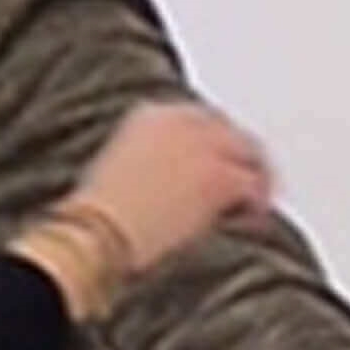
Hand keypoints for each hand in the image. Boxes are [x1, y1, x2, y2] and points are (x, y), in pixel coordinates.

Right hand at [58, 99, 278, 275]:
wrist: (95, 235)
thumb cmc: (93, 216)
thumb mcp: (116, 172)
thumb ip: (150, 161)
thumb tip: (171, 180)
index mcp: (150, 114)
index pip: (201, 118)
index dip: (216, 143)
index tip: (222, 160)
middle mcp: (181, 121)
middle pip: (232, 133)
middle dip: (242, 159)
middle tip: (250, 185)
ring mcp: (205, 147)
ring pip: (250, 157)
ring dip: (255, 180)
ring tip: (253, 205)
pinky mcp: (221, 178)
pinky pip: (253, 187)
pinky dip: (256, 204)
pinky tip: (250, 220)